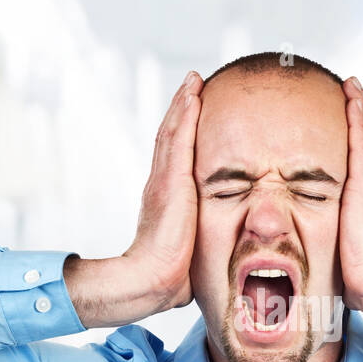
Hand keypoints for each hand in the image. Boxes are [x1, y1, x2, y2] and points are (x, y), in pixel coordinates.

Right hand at [64, 71, 203, 326]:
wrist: (153, 279)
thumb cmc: (171, 276)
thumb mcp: (188, 252)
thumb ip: (195, 245)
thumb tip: (209, 258)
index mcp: (164, 199)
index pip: (173, 158)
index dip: (180, 133)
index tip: (190, 113)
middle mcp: (160, 184)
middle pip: (169, 136)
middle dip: (180, 109)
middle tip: (191, 85)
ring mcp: (163, 180)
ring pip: (172, 131)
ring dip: (182, 103)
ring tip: (192, 81)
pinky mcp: (171, 181)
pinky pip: (180, 138)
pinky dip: (185, 113)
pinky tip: (193, 94)